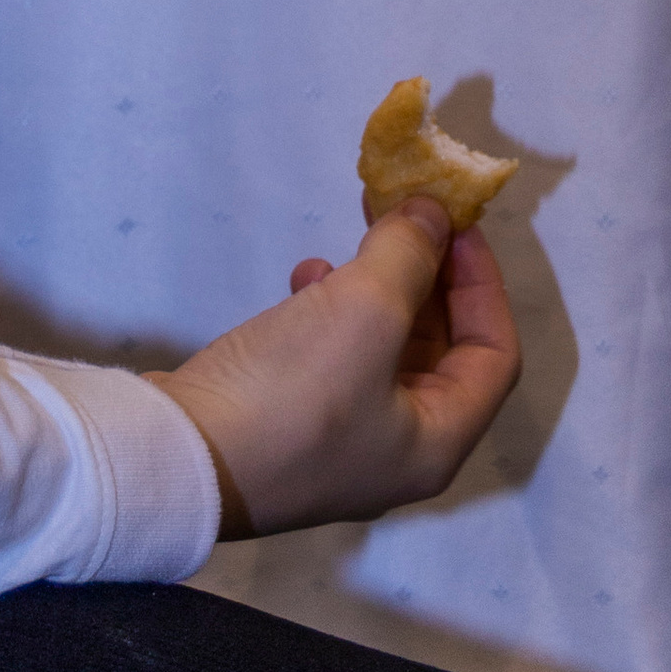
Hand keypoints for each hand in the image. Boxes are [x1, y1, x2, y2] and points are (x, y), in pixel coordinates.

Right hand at [153, 198, 519, 537]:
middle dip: (426, 276)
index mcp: (435, 443)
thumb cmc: (294, 392)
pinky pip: (335, 359)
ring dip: (377, 288)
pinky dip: (330, 314)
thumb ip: (410, 253)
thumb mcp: (366, 309)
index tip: (453, 223)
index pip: (495, 356)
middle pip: (441, 350)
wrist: (175, 456)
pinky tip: (302, 281)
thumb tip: (433, 214)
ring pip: (385, 349)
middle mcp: (398, 453)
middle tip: (403, 215)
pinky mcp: (291, 428)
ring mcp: (340, 445)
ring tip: (346, 247)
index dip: (482, 282)